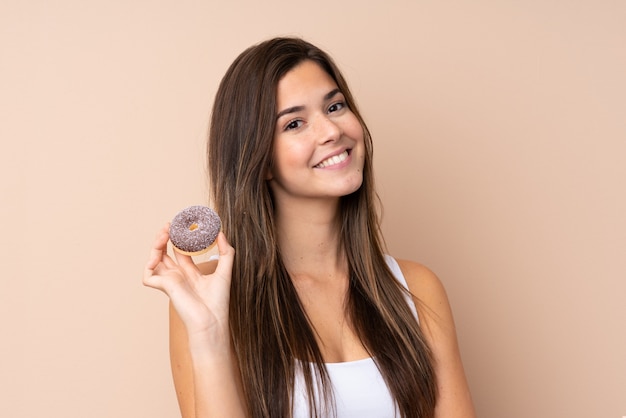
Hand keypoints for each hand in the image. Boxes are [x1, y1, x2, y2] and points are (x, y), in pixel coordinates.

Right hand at [143, 224, 234, 349]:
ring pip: (154, 260)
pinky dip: (149, 263)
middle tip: (169, 225)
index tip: (182, 225)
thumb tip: (221, 233)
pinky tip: (158, 255)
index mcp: (190, 273)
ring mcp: (169, 282)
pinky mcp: (164, 287)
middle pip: (165, 252)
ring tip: (164, 233)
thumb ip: (225, 252)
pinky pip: (148, 274)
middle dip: (165, 237)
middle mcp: (178, 276)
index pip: (181, 252)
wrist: (212, 320)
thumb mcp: (225, 271)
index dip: (179, 238)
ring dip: (156, 245)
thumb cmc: (218, 302)